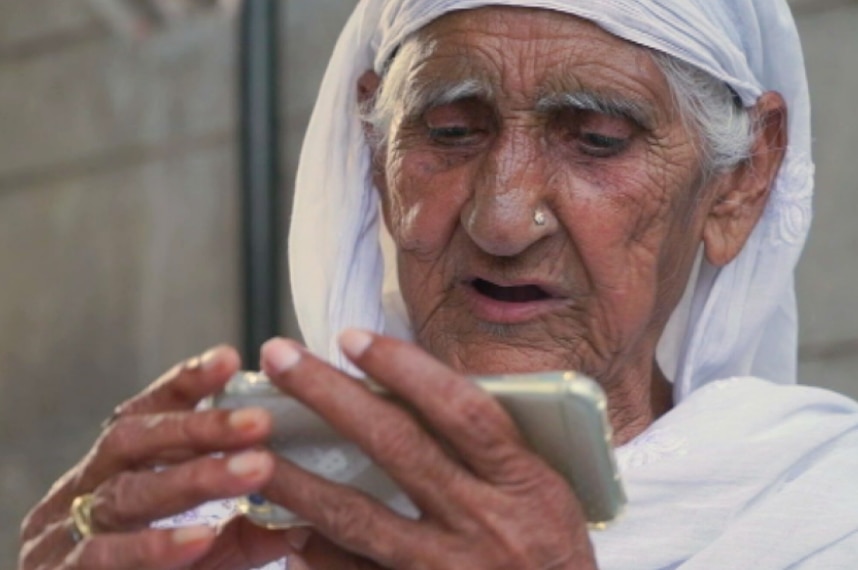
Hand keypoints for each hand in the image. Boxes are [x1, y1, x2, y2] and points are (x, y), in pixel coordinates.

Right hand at [18, 346, 297, 569]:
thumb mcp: (204, 554)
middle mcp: (83, 493)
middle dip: (199, 427)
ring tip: (255, 468)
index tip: (231, 359)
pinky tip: (200, 538)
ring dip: (193, 478)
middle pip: (133, 440)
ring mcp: (62, 535)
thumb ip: (246, 530)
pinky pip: (102, 556)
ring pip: (125, 494)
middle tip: (261, 420)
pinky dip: (153, 546)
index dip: (185, 385)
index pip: (146, 414)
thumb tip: (309, 509)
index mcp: (113, 472)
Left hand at [259, 331, 596, 569]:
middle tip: (280, 358)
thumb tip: (414, 397)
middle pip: (397, 447)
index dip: (405, 369)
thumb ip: (494, 448)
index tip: (352, 338)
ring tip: (250, 448)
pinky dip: (317, 557)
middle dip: (331, 396)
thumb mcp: (547, 492)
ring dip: (298, 480)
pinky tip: (284, 533)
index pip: (461, 411)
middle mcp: (483, 522)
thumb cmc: (554, 557)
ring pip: (359, 518)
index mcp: (524, 483)